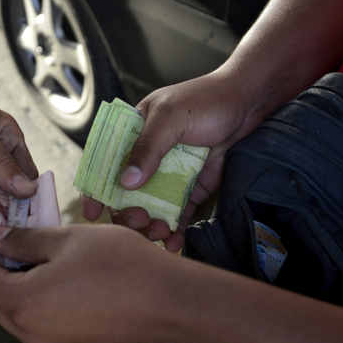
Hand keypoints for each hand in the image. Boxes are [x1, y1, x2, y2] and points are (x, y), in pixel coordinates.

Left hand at [0, 224, 181, 342]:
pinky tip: (65, 278)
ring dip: (22, 286)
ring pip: (20, 314)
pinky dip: (43, 301)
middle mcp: (32, 334)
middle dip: (2, 270)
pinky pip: (44, 324)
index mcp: (24, 305)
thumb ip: (25, 240)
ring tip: (44, 256)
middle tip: (18, 240)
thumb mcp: (67, 240)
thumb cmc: (119, 265)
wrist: (169, 302)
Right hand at [82, 71, 257, 250]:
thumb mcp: (171, 117)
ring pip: (149, 207)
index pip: (105, 163)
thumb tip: (126, 182)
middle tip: (140, 220)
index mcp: (133, 133)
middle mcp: (147, 156)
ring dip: (149, 226)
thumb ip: (148, 148)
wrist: (249, 103)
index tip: (93, 213)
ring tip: (160, 234)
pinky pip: (178, 213)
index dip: (95, 188)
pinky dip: (174, 230)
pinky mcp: (192, 188)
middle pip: (125, 193)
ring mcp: (169, 174)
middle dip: (127, 213)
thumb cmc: (207, 99)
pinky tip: (174, 243)